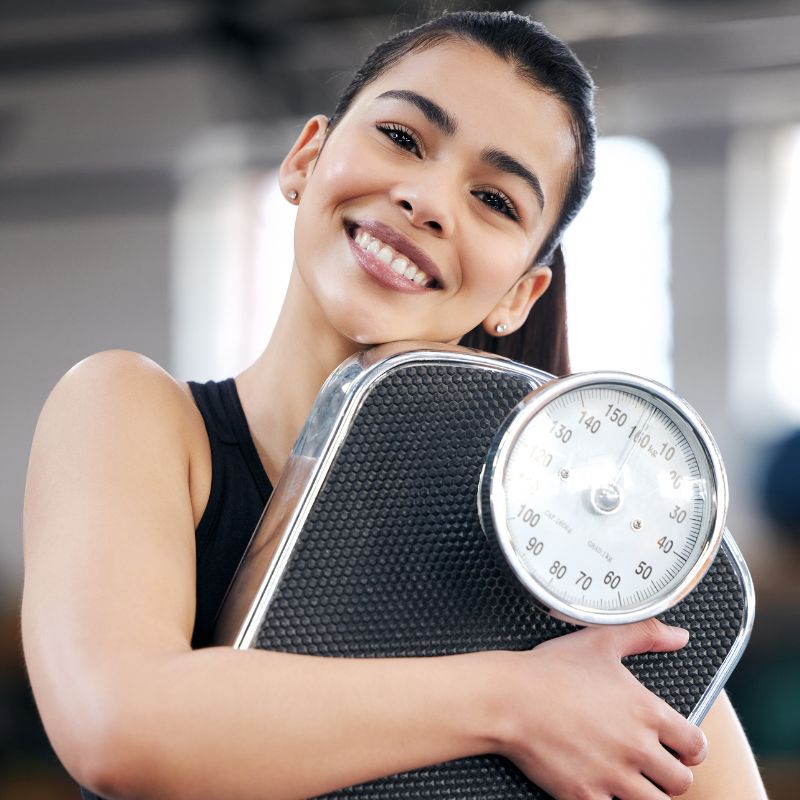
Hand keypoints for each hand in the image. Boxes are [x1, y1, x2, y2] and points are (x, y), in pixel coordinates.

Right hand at [495, 618, 706, 799]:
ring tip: (630, 782)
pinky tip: (600, 789)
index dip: (690, 748)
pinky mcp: (585, 797)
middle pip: (681, 782)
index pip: (695, 745)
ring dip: (646, 795)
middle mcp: (636, 748)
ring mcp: (612, 777)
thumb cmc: (551, 669)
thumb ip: (646, 634)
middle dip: (670, 775)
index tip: (680, 748)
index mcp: (646, 712)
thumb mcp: (601, 640)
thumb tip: (680, 636)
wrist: (508, 698)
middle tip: (653, 767)